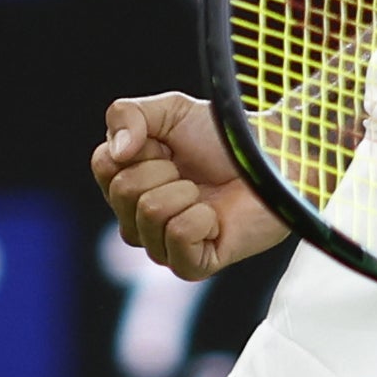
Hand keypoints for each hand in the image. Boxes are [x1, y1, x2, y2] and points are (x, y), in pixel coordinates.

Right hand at [93, 92, 285, 279]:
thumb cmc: (222, 139)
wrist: (273, 159)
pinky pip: (178, 235)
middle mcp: (136, 220)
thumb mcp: (168, 110)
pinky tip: (215, 218)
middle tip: (190, 171)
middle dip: (163, 169)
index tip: (166, 145)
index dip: (139, 145)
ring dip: (185, 191)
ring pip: (149, 212)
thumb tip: (119, 152)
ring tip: (203, 193)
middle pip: (122, 190)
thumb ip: (127, 115)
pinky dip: (201, 218)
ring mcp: (161, 246)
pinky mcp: (191, 266)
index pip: (103, 164)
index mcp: (124, 184)